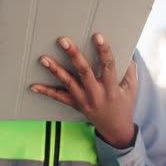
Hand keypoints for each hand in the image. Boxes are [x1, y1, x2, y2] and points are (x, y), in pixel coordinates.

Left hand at [30, 34, 137, 148]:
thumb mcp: (132, 88)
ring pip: (68, 83)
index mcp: (112, 88)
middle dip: (74, 55)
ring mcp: (83, 100)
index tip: (98, 36)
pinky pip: (58, 98)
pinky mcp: (74, 104)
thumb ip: (129, 69)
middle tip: (64, 41)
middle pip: (84, 72)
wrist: (115, 128)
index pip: (108, 66)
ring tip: (43, 58)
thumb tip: (126, 51)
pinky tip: (33, 86)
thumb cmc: (124, 104)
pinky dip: (45, 91)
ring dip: (55, 70)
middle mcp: (96, 94)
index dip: (103, 51)